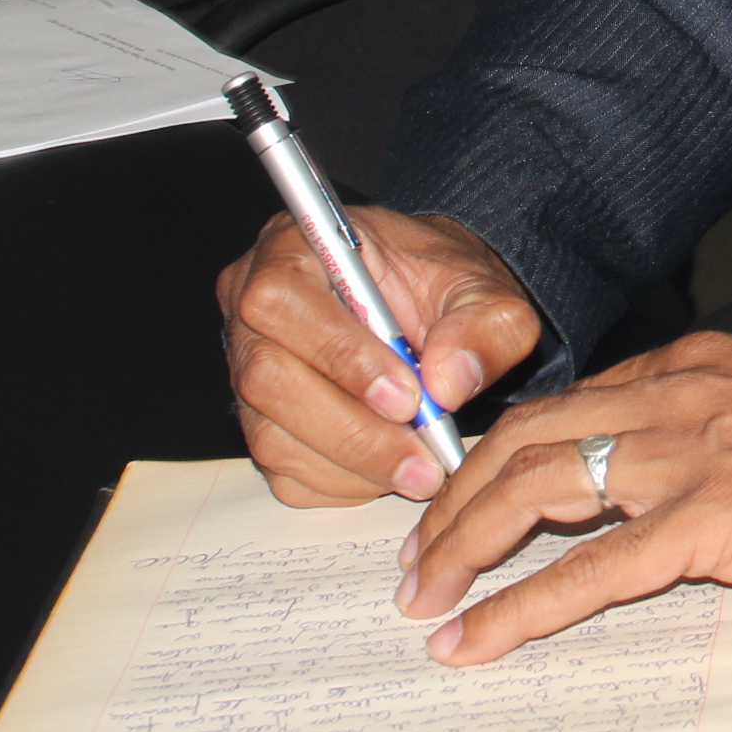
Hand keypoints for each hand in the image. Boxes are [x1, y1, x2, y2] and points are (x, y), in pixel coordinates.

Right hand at [217, 205, 542, 506]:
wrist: (433, 310)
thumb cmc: (443, 287)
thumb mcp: (485, 291)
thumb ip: (483, 325)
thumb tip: (448, 382)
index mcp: (291, 247)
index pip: (282, 300)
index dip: (340, 355)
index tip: (409, 398)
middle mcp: (251, 309)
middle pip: (268, 379)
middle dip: (352, 429)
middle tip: (424, 459)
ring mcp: (247, 372)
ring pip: (274, 436)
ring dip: (354, 466)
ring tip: (421, 470)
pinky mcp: (262, 424)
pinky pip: (285, 471)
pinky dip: (343, 484)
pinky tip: (390, 470)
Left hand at [401, 335, 731, 664]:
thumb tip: (728, 479)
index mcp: (707, 368)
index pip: (574, 402)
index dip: (505, 450)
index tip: (468, 496)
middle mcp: (685, 394)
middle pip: (527, 436)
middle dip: (454, 497)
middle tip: (418, 555)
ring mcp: (697, 453)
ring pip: (535, 488)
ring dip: (462, 546)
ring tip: (424, 598)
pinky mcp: (720, 518)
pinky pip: (591, 570)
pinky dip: (519, 607)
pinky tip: (477, 639)